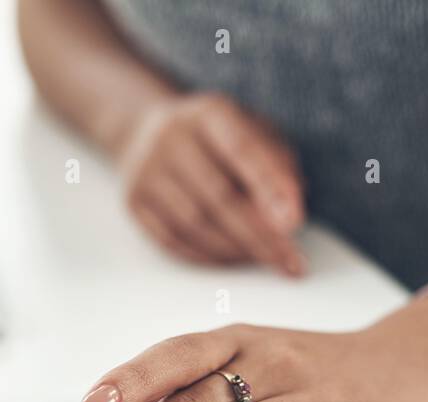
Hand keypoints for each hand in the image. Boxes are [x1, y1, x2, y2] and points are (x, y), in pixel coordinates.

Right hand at [116, 93, 307, 274]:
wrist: (147, 132)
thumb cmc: (217, 139)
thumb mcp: (255, 133)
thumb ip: (278, 167)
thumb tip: (288, 220)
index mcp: (209, 112)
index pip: (242, 149)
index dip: (269, 188)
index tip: (294, 223)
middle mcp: (172, 137)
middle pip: (219, 196)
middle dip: (259, 236)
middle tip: (290, 263)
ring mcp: (147, 170)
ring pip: (195, 224)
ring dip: (236, 249)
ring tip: (266, 260)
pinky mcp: (133, 200)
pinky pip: (172, 239)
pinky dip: (208, 255)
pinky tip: (233, 258)